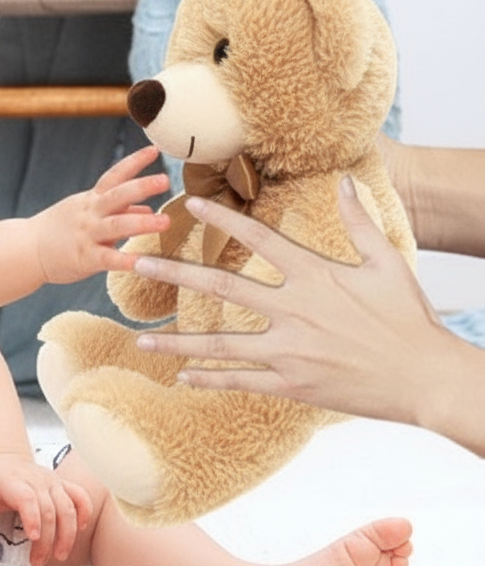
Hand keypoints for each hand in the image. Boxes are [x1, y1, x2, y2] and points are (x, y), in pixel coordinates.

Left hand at [0, 452, 92, 565]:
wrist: (3, 462)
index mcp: (15, 482)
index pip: (28, 498)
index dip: (33, 518)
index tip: (33, 538)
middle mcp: (38, 480)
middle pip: (49, 510)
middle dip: (47, 539)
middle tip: (37, 561)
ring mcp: (53, 482)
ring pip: (68, 507)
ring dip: (67, 534)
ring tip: (59, 555)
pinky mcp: (64, 484)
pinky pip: (80, 496)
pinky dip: (85, 512)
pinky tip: (82, 529)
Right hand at [34, 145, 169, 284]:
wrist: (27, 249)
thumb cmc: (61, 229)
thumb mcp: (87, 212)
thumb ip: (119, 210)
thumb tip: (147, 207)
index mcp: (92, 199)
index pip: (115, 175)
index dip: (134, 162)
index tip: (154, 150)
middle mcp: (91, 213)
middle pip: (117, 195)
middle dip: (141, 186)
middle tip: (165, 179)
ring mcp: (87, 234)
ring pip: (116, 225)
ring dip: (142, 223)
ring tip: (165, 221)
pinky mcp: (84, 258)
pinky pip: (107, 258)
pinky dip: (124, 260)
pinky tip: (141, 263)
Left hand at [133, 176, 453, 426]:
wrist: (427, 377)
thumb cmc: (409, 318)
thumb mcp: (387, 262)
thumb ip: (359, 221)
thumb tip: (345, 179)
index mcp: (314, 276)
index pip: (258, 239)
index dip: (223, 218)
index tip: (191, 205)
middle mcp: (293, 311)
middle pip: (222, 287)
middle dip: (176, 271)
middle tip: (139, 261)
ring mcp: (289, 351)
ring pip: (219, 344)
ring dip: (176, 341)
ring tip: (141, 338)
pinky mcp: (293, 385)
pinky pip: (240, 382)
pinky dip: (209, 380)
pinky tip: (181, 377)